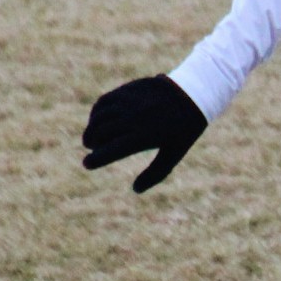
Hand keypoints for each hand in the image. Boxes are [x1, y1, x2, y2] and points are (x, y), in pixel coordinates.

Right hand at [83, 75, 207, 192]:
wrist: (192, 95)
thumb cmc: (184, 130)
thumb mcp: (173, 154)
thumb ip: (155, 174)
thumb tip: (135, 189)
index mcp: (144, 136)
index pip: (111, 150)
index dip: (96, 159)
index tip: (87, 164)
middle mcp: (134, 118)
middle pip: (101, 133)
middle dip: (92, 143)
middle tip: (92, 149)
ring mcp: (130, 102)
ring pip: (99, 117)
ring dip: (91, 128)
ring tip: (92, 137)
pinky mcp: (127, 90)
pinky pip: (104, 101)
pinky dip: (96, 112)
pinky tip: (97, 119)